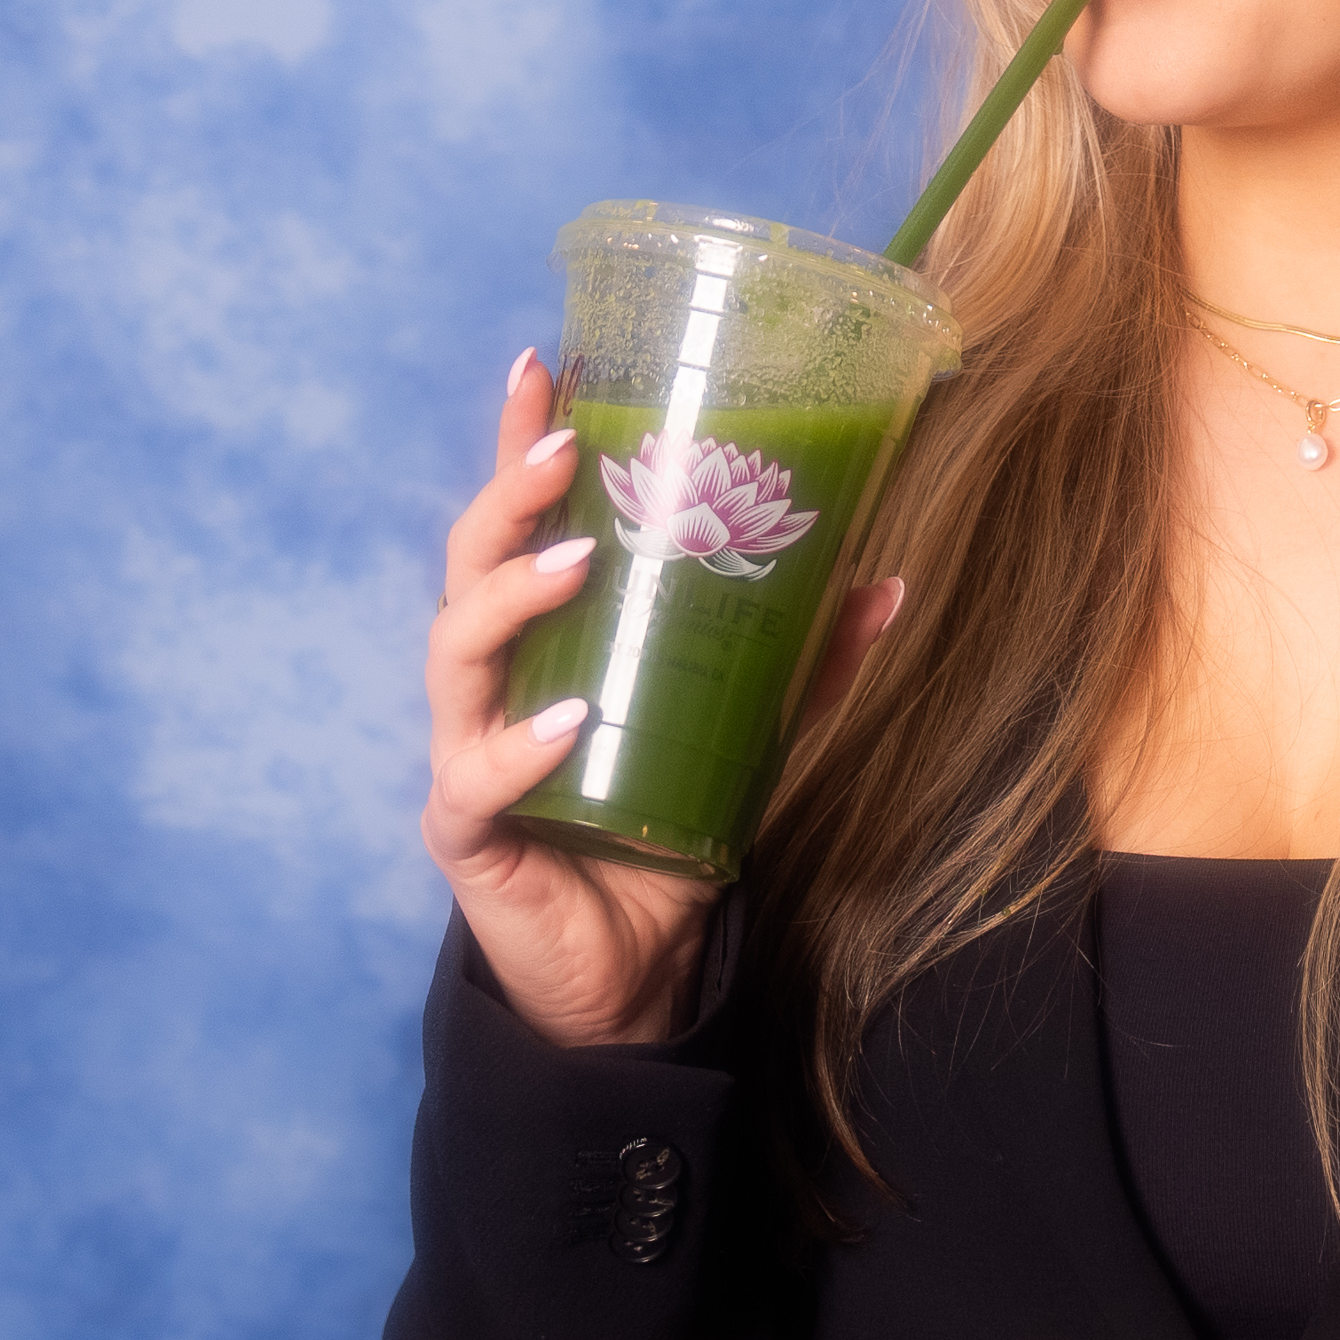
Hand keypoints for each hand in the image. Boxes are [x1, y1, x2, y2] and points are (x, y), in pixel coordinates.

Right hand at [417, 352, 906, 1049]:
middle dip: (507, 502)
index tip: (541, 362)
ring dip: (511, 599)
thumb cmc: (666, 839)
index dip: (519, 444)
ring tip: (577, 561)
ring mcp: (467, 753)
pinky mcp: (467, 833)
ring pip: (454, 655)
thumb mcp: (748, 739)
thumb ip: (805, 667)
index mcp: (545, 643)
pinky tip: (566, 723)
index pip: (520, 526)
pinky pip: (473, 779)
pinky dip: (517, 747)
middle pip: (468, 568)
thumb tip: (886, 580)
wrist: (633, 977)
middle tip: (564, 454)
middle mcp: (492, 685)